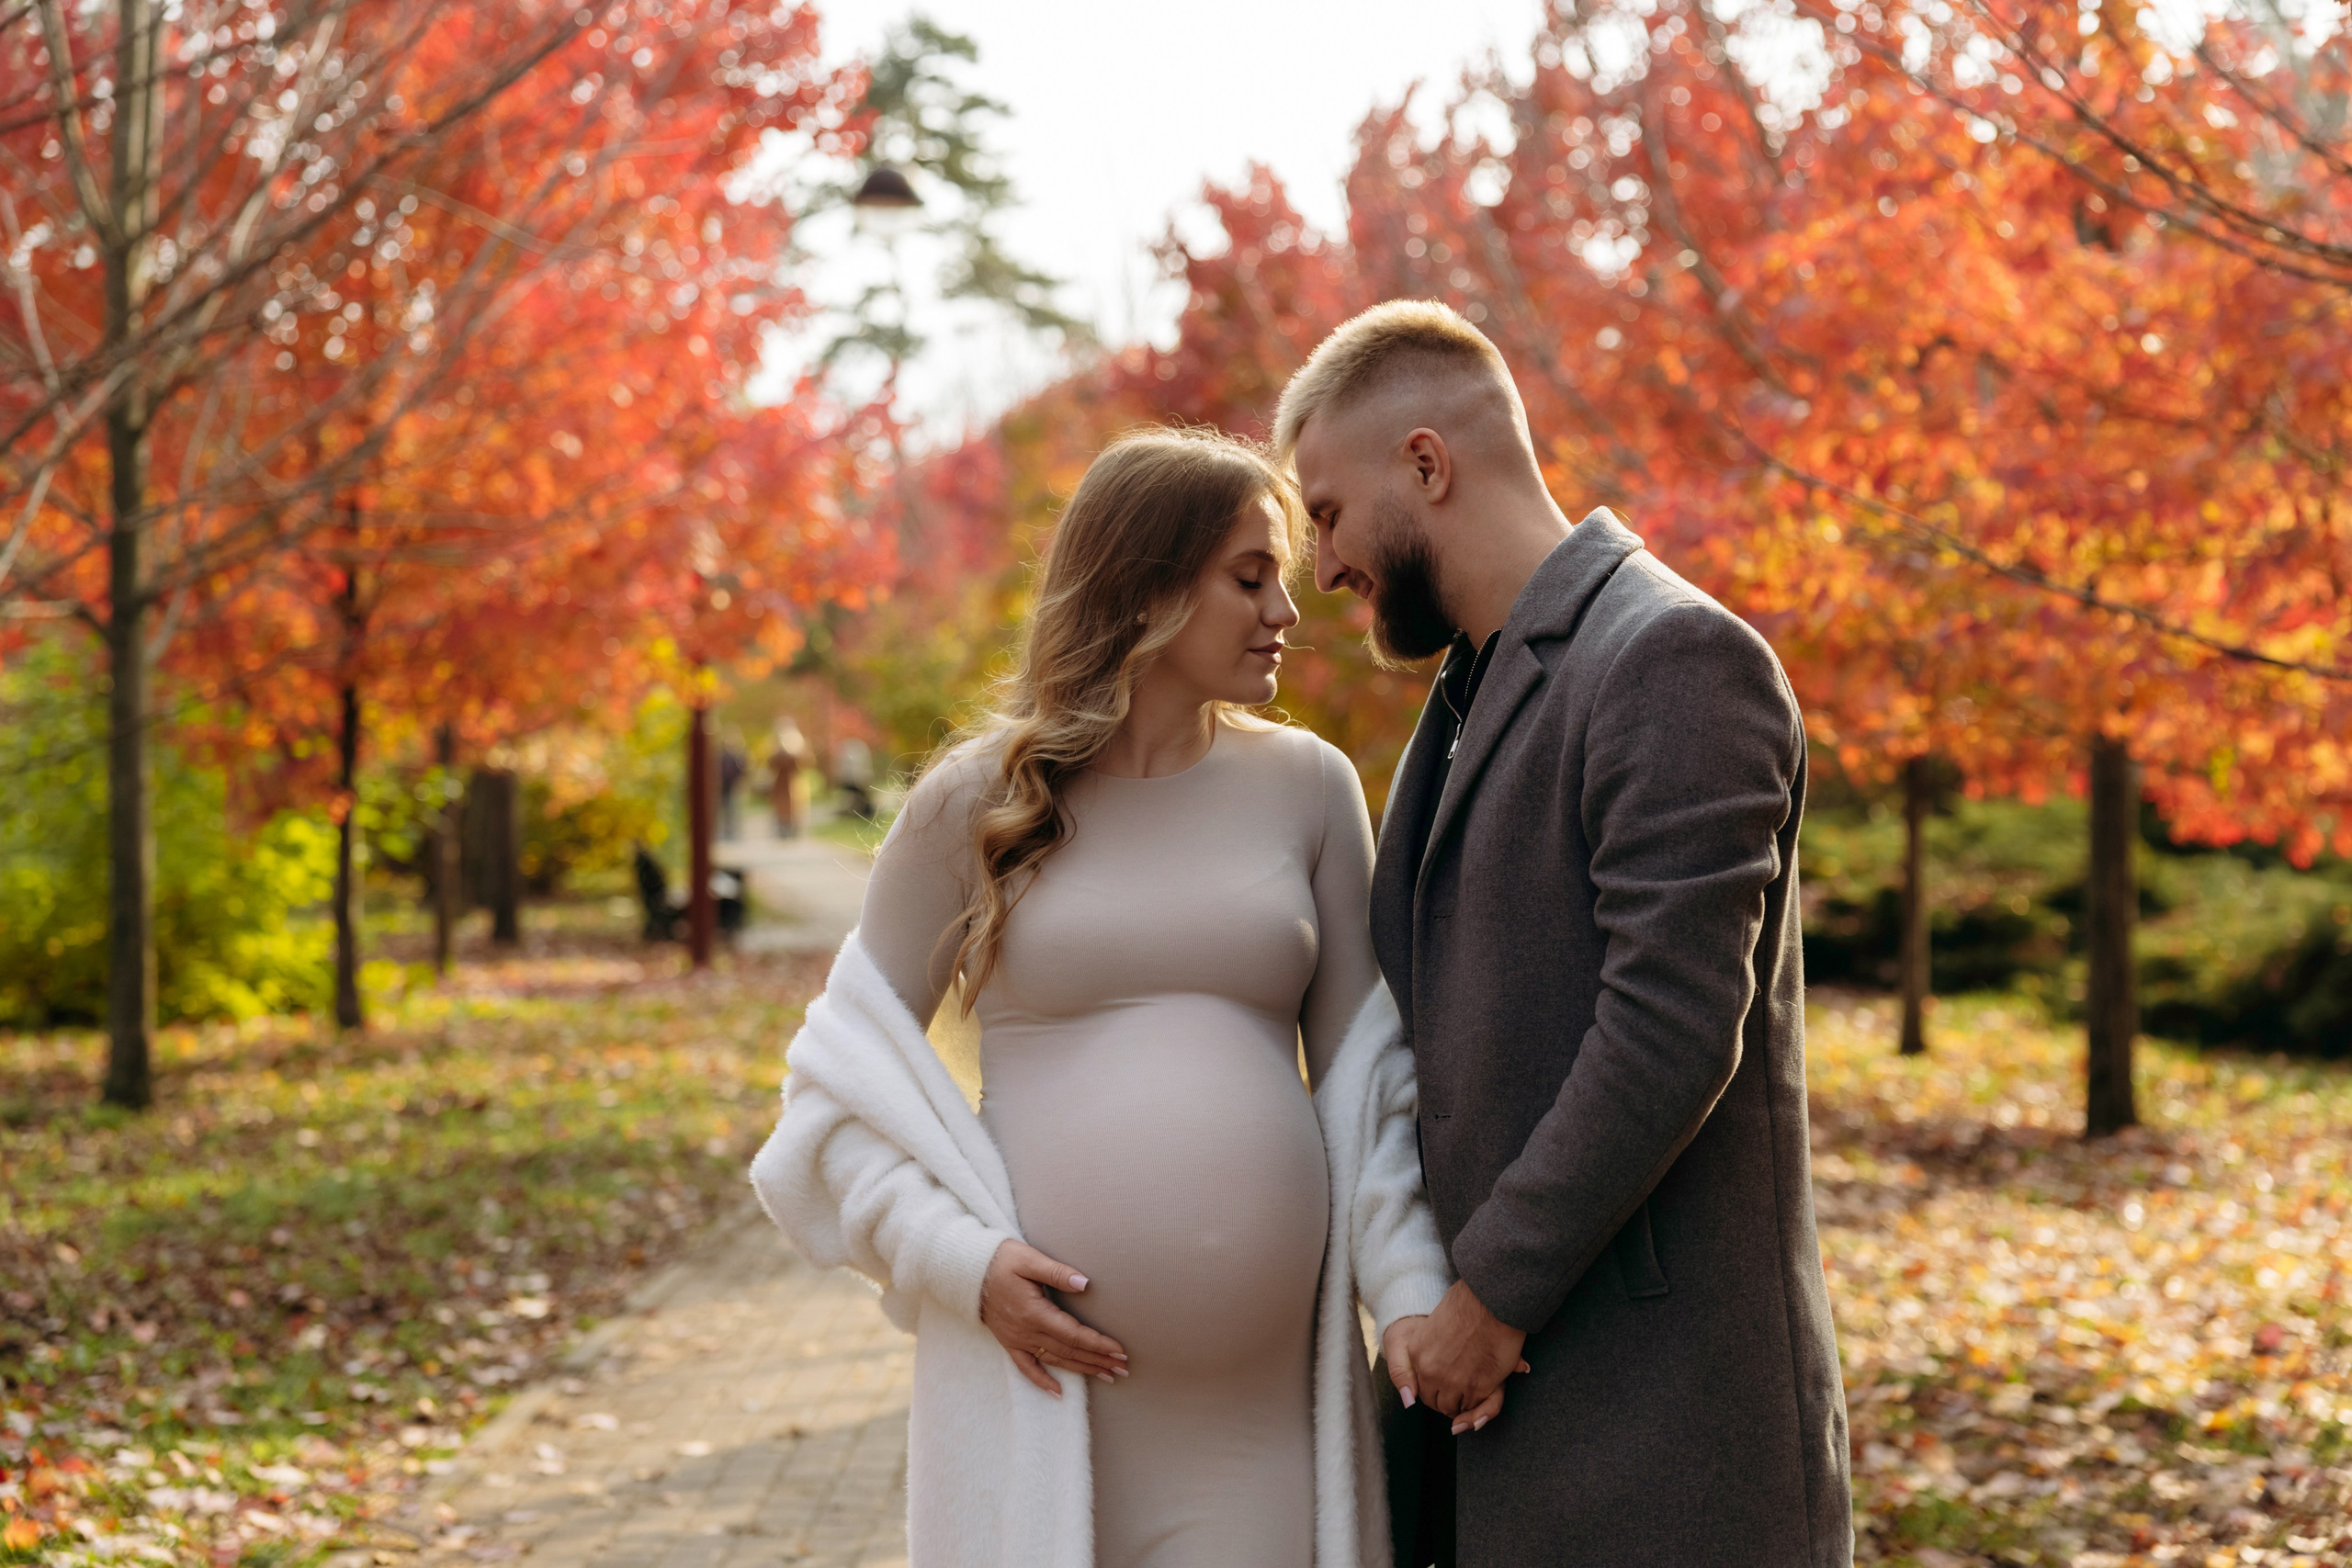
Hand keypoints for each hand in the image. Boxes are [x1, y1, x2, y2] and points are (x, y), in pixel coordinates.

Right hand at [978, 1239, 1128, 1396]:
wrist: (967, 1272)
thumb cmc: (1001, 1260)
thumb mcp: (1029, 1259)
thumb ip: (1058, 1273)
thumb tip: (1085, 1283)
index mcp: (1035, 1312)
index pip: (1074, 1334)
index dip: (1098, 1344)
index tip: (1119, 1351)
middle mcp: (1027, 1331)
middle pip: (1069, 1351)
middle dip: (1098, 1360)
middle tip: (1123, 1368)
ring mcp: (1017, 1340)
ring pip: (1055, 1360)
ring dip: (1082, 1370)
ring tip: (1106, 1375)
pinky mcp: (1009, 1343)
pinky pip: (1027, 1368)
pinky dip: (1043, 1382)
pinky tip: (1058, 1393)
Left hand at [1401, 1280, 1527, 1429]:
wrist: (1489, 1299)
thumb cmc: (1466, 1306)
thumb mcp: (1431, 1326)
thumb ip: (1418, 1357)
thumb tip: (1409, 1399)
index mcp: (1416, 1353)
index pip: (1421, 1387)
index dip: (1436, 1389)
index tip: (1448, 1386)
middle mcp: (1430, 1371)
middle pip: (1435, 1403)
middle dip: (1448, 1401)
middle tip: (1462, 1393)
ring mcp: (1452, 1381)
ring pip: (1455, 1408)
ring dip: (1465, 1405)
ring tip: (1475, 1392)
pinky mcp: (1476, 1386)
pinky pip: (1475, 1406)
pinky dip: (1481, 1404)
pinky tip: (1487, 1389)